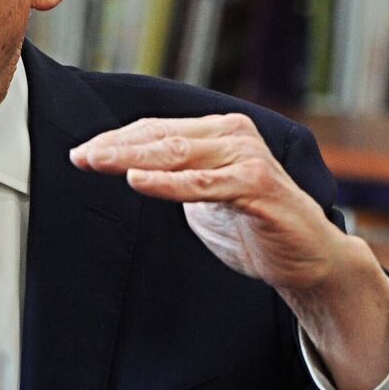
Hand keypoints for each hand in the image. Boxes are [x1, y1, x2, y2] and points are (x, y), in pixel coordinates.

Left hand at [69, 114, 388, 389]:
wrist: (309, 260)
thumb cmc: (255, 228)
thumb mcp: (206, 198)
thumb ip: (178, 178)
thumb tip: (128, 168)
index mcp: (221, 132)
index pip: (158, 130)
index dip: (118, 140)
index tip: (82, 152)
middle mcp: (234, 135)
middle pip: (162, 137)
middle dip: (116, 146)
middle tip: (79, 155)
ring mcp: (247, 157)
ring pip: (178, 154)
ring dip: (132, 158)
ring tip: (96, 162)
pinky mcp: (257, 185)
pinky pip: (203, 183)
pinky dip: (168, 183)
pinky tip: (137, 181)